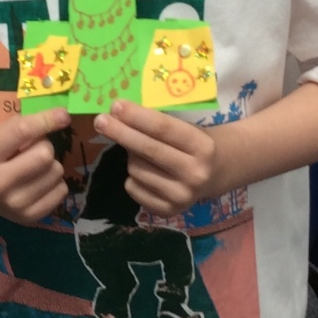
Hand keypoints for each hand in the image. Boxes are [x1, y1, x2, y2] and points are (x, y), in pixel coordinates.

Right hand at [0, 109, 69, 222]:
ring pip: (56, 172)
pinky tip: (38, 182)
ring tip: (33, 167)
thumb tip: (62, 117)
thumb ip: (24, 125)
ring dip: (50, 165)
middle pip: (44, 155)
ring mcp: (13, 204)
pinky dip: (55, 182)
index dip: (47, 119)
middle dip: (45, 146)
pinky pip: (62, 190)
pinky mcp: (28, 217)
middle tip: (34, 149)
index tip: (63, 114)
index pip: (22, 131)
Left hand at [93, 100, 217, 218]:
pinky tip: (146, 172)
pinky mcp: (169, 211)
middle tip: (100, 120)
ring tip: (141, 153)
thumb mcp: (186, 127)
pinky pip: (133, 188)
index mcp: (203, 147)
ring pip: (136, 169)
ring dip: (131, 157)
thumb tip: (117, 116)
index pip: (163, 129)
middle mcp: (195, 174)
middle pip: (148, 150)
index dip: (137, 116)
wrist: (218, 173)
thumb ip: (158, 124)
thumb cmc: (195, 143)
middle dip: (121, 132)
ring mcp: (182, 196)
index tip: (115, 105)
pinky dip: (132, 177)